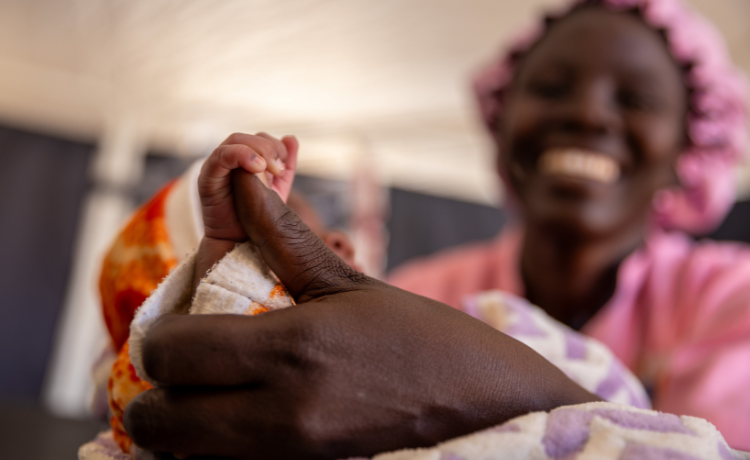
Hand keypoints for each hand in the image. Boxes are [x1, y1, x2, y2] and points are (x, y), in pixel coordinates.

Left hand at [125, 170, 598, 459]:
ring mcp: (293, 457)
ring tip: (210, 396)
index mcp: (292, 347)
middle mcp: (282, 412)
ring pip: (187, 454)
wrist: (490, 406)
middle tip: (183, 369)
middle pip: (160, 419)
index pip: (171, 353)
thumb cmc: (426, 339)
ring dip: (183, 427)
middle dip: (157, 392)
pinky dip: (216, 451)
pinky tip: (240, 422)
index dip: (159, 339)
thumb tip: (244, 182)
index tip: (173, 330)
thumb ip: (285, 238)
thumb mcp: (352, 285)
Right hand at [194, 132, 297, 289]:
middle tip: (279, 168)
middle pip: (249, 137)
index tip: (284, 166)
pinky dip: (240, 155)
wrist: (240, 243)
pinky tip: (257, 167)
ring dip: (256, 150)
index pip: (262, 138)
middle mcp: (230, 160)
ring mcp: (217, 166)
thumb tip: (292, 138)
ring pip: (235, 141)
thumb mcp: (277, 189)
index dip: (276, 147)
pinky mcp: (207, 177)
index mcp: (246, 160)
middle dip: (268, 149)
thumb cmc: (257, 219)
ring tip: (269, 167)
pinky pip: (221, 156)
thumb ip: (286, 166)